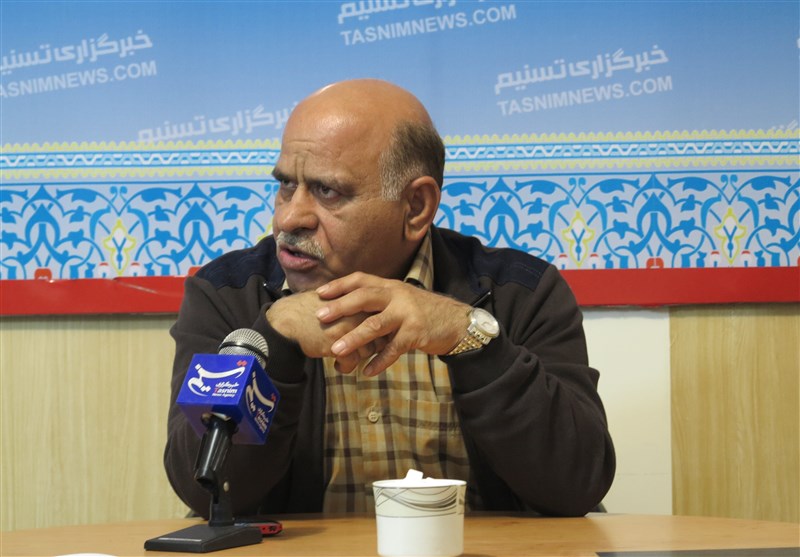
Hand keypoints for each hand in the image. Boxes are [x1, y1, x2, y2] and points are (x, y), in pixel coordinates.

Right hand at [266, 291, 377, 372]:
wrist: (287, 320)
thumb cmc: (310, 309)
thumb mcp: (337, 300)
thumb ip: (355, 306)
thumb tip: (372, 317)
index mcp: (359, 300)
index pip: (381, 319)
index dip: (377, 332)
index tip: (369, 339)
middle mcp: (357, 312)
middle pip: (378, 336)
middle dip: (370, 347)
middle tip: (358, 351)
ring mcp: (348, 328)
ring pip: (367, 350)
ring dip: (358, 357)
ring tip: (345, 358)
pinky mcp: (338, 344)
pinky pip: (352, 361)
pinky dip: (345, 366)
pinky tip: (337, 365)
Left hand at [315, 272, 470, 375]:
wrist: (457, 322)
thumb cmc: (423, 312)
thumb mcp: (401, 300)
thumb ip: (379, 301)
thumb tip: (348, 307)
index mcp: (391, 287)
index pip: (361, 280)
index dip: (339, 285)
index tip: (319, 293)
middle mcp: (398, 296)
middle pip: (365, 298)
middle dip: (340, 307)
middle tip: (319, 316)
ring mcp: (408, 314)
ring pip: (376, 325)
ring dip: (354, 339)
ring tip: (336, 351)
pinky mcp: (417, 333)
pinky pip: (394, 349)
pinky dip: (380, 361)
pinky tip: (367, 372)